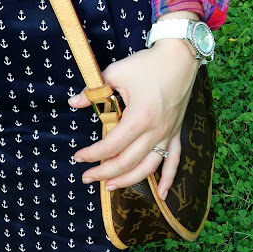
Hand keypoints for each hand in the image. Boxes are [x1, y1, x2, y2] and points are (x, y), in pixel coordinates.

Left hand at [68, 39, 199, 200]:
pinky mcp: (176, 131)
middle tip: (87, 177)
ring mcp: (168, 133)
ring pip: (148, 167)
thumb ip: (94, 91)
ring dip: (129, 180)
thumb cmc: (146, 64)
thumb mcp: (116, 73)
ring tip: (110, 186)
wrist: (179, 56)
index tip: (78, 156)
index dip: (93, 154)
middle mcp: (155, 131)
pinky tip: (161, 194)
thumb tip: (74, 102)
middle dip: (105, 173)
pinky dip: (168, 179)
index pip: (111, 145)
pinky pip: (174, 160)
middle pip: (128, 161)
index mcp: (139, 118)